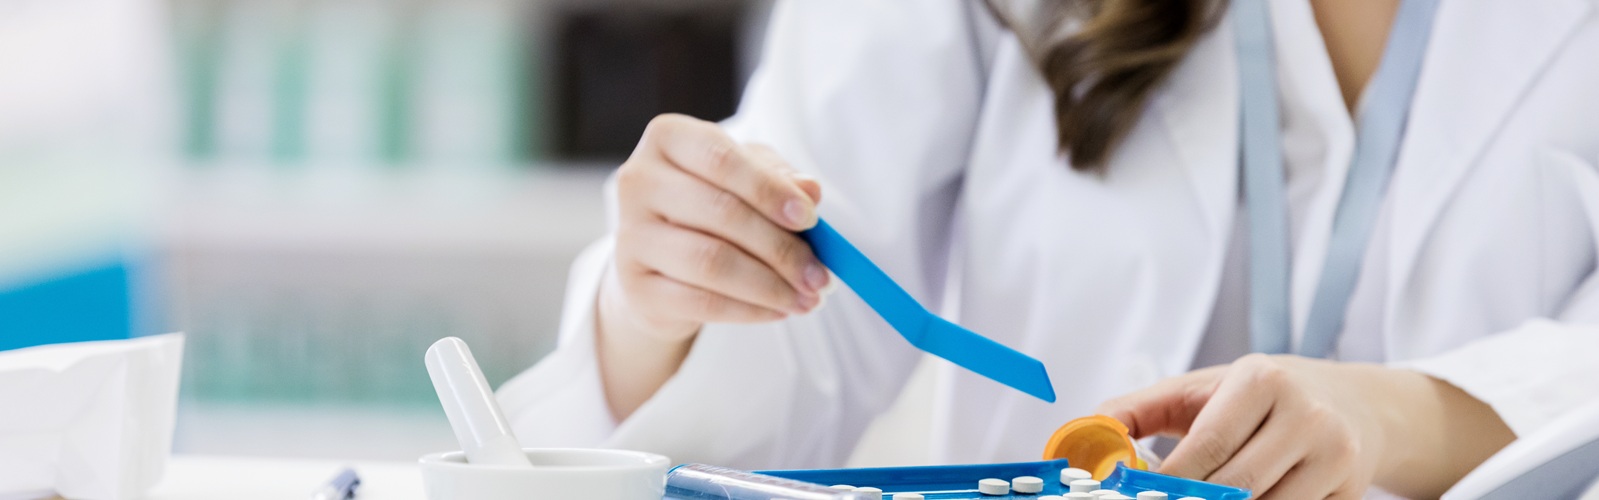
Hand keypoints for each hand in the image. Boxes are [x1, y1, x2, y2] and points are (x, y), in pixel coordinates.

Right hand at [596, 114, 829, 419]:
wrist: (660, 259)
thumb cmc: (711, 204)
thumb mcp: (747, 178)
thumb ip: (779, 178)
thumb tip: (810, 190)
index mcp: (667, 138)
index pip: (721, 159)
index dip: (768, 189)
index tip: (810, 219)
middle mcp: (638, 181)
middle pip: (721, 213)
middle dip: (780, 248)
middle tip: (819, 275)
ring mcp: (629, 236)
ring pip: (711, 262)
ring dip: (770, 286)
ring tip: (808, 299)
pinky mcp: (634, 286)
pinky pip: (701, 302)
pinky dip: (749, 310)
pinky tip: (779, 311)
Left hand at [1097, 354, 1513, 498]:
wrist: (1352, 403)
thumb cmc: (1260, 397)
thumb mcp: (1199, 389)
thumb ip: (1137, 411)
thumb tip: (1084, 434)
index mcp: (1263, 380)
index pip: (1209, 445)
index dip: (1172, 480)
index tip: (1140, 494)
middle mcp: (1307, 415)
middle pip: (1236, 484)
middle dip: (1195, 499)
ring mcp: (1337, 455)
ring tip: (1205, 495)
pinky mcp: (1353, 489)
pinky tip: (1249, 498)